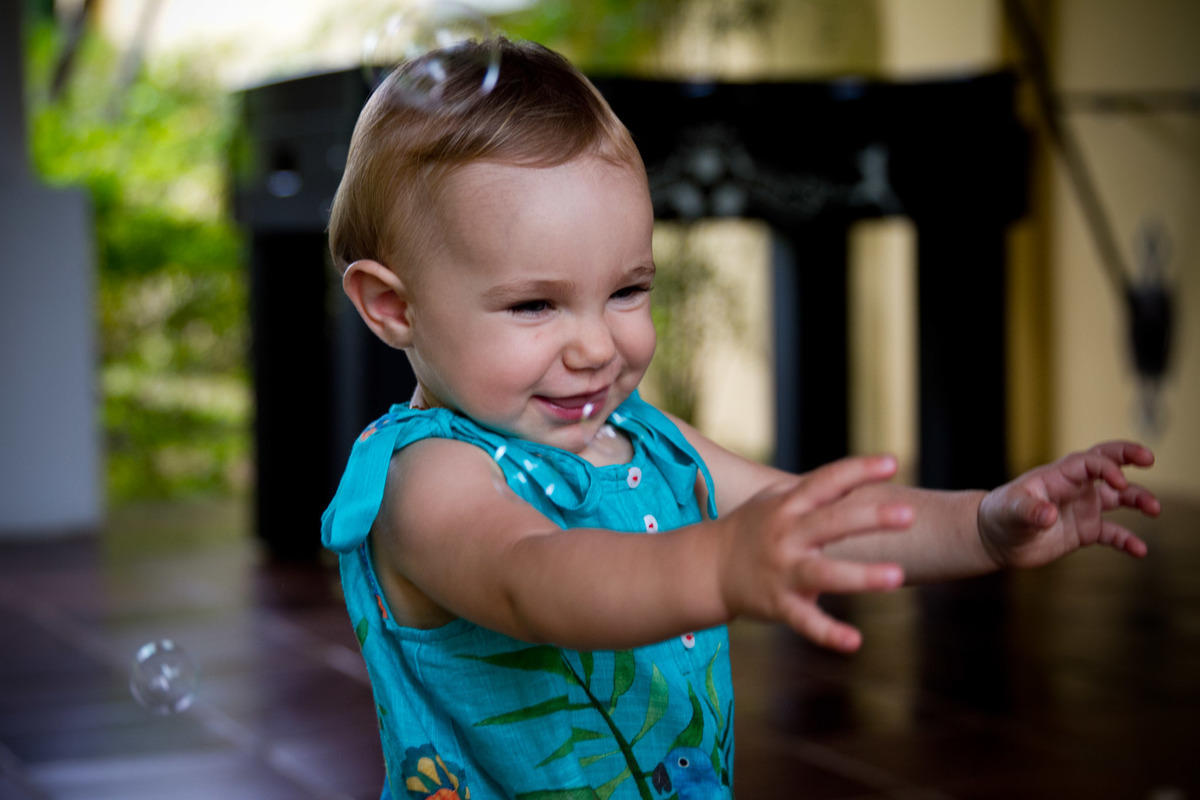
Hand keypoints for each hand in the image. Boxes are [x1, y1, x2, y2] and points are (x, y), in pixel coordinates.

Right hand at [716, 455, 911, 652]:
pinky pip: (806, 621)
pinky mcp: (780, 604)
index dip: (859, 470)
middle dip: (871, 517)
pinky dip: (828, 633)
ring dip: (861, 575)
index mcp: (789, 506)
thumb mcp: (772, 500)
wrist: (707, 567)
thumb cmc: (751, 529)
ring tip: (898, 576)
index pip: (827, 481)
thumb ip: (812, 489)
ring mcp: (783, 571)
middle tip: (909, 514)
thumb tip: (859, 474)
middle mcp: (787, 535)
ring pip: (825, 573)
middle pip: (832, 522)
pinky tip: (854, 642)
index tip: (892, 462)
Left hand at [977, 441, 1159, 568]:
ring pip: (1119, 497)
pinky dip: (1127, 540)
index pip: (1089, 462)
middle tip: (1150, 457)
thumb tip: (1048, 515)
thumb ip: (1028, 511)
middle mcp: (1075, 487)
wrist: (996, 538)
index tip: (1120, 482)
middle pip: (1106, 463)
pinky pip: (1112, 533)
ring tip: (1155, 509)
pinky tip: (1140, 550)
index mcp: (1058, 475)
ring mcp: (1082, 508)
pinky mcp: (1084, 531)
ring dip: (1138, 498)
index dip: (1107, 468)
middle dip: (1129, 456)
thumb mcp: (1009, 512)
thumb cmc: (999, 516)